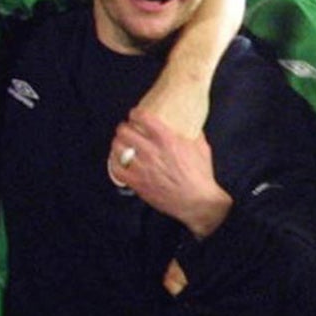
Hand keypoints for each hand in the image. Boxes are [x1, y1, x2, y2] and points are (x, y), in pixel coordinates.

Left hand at [110, 112, 230, 236]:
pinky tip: (117, 160)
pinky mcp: (137, 182)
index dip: (135, 113)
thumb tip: (191, 124)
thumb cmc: (201, 177)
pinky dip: (114, 163)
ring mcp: (143, 167)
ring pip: (118, 147)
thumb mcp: (202, 148)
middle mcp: (152, 151)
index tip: (135, 114)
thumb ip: (194, 133)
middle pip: (125, 131)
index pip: (143, 118)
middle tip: (126, 129)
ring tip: (120, 143)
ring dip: (118, 143)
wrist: (197, 201)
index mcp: (167, 140)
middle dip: (124, 128)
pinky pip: (116, 169)